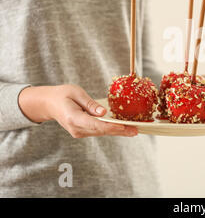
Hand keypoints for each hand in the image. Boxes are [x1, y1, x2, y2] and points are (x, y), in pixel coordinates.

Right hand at [18, 84, 137, 137]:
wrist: (49, 104)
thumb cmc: (62, 95)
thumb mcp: (75, 92)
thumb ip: (89, 103)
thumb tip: (103, 112)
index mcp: (73, 118)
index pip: (95, 125)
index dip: (111, 127)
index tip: (124, 127)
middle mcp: (76, 129)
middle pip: (101, 131)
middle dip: (120, 131)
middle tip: (136, 130)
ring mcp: (79, 132)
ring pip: (101, 132)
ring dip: (118, 131)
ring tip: (134, 130)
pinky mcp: (82, 131)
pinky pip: (99, 130)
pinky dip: (111, 129)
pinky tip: (123, 127)